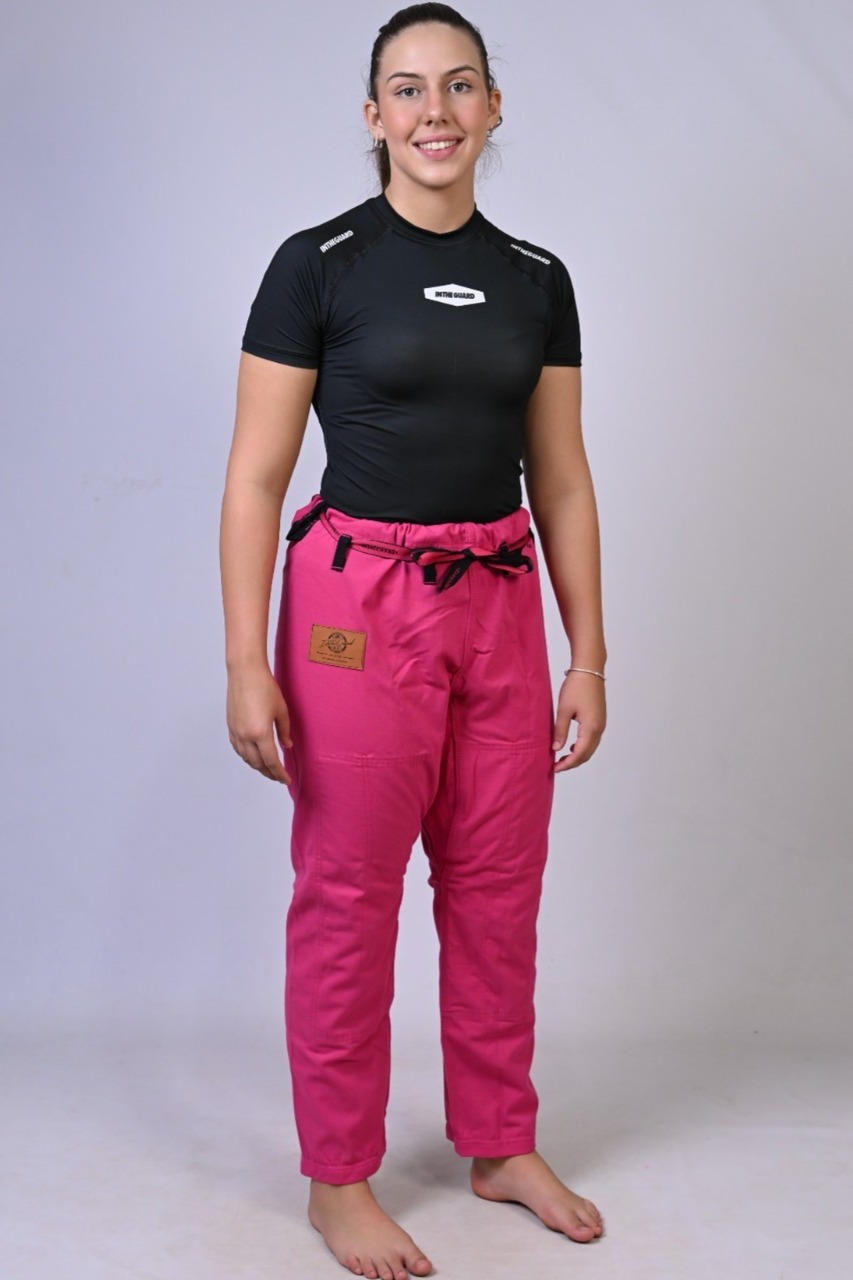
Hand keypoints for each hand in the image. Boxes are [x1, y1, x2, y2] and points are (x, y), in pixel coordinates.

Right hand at [226, 663, 292, 783]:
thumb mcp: (281, 710)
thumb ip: (284, 731)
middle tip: (279, 777)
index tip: (286, 779)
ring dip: (257, 766)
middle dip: (269, 773)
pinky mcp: (230, 726)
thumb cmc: (265, 687)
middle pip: (257, 764)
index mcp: (260, 733)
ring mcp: (236, 732)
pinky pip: (238, 749)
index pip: (271, 761)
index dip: (279, 773)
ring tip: (268, 769)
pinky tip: (253, 756)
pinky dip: (246, 756)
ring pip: (246, 758)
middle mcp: (245, 736)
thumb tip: (287, 746)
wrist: (245, 672)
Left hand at [552, 670, 605, 772]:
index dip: (567, 764)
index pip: (580, 754)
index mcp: (591, 728)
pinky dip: (582, 747)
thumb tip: (556, 749)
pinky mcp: (599, 719)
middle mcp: (599, 728)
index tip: (555, 768)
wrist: (589, 669)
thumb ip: (560, 731)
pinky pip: (592, 739)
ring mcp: (601, 724)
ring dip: (578, 755)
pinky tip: (571, 746)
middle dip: (573, 763)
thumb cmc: (576, 687)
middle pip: (587, 754)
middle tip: (556, 766)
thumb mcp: (564, 710)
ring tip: (561, 758)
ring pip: (590, 748)